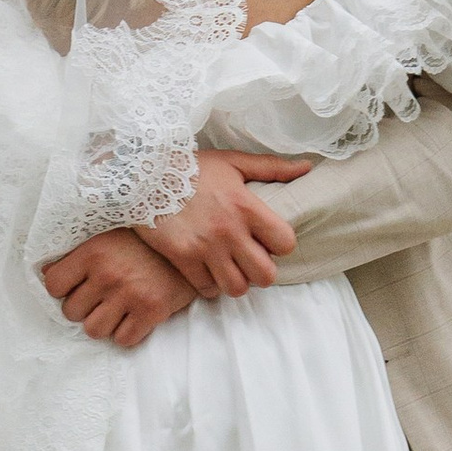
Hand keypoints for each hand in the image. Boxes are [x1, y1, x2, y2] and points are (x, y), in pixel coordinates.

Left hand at [40, 231, 198, 347]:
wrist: (195, 247)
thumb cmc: (147, 243)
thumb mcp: (110, 235)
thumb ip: (80, 254)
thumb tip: (44, 274)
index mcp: (93, 251)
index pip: (53, 285)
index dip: (62, 290)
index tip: (76, 288)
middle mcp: (107, 274)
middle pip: (71, 312)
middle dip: (84, 308)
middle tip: (101, 298)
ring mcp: (129, 294)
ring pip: (94, 331)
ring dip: (103, 324)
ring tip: (117, 310)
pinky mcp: (151, 311)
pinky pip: (124, 340)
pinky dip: (128, 333)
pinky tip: (135, 317)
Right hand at [135, 150, 313, 297]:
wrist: (144, 173)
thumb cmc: (192, 167)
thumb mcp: (234, 162)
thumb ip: (272, 167)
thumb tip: (307, 167)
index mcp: (247, 206)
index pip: (285, 243)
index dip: (280, 246)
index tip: (267, 241)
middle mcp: (230, 230)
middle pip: (266, 275)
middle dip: (262, 272)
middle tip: (250, 261)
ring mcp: (205, 247)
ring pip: (237, 288)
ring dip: (237, 282)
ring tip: (229, 269)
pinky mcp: (182, 258)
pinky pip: (206, 288)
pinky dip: (210, 285)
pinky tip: (206, 270)